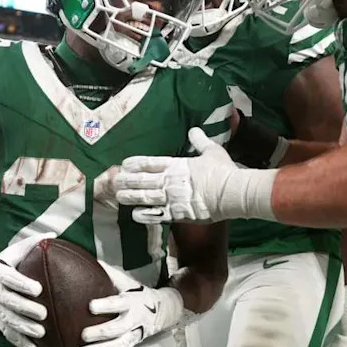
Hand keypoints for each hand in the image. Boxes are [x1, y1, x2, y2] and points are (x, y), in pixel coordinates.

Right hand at [0, 233, 55, 346]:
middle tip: (43, 313)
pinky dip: (20, 342)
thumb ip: (32, 243)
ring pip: (9, 321)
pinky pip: (8, 333)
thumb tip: (55, 234)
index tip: (38, 289)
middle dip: (26, 309)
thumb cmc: (2, 263)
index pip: (11, 279)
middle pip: (10, 302)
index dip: (23, 284)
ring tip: (41, 333)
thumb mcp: (13, 251)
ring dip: (24, 328)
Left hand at [78, 266, 182, 346]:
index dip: (106, 306)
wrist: (158, 311)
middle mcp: (133, 320)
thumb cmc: (135, 294)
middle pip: (118, 329)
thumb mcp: (126, 281)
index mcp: (131, 302)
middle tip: (83, 335)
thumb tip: (86, 258)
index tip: (90, 306)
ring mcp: (132, 336)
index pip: (118, 303)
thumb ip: (108, 273)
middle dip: (101, 333)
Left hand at [116, 128, 275, 224]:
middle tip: (114, 181)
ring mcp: (172, 198)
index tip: (124, 164)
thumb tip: (194, 130)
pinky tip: (134, 214)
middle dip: (127, 180)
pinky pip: (156, 216)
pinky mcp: (178, 214)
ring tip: (118, 196)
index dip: (136, 163)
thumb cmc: (223, 171)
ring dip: (130, 196)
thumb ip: (200, 141)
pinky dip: (144, 215)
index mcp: (177, 164)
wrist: (232, 192)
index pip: (150, 162)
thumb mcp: (212, 151)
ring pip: (145, 197)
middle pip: (143, 180)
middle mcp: (170, 181)